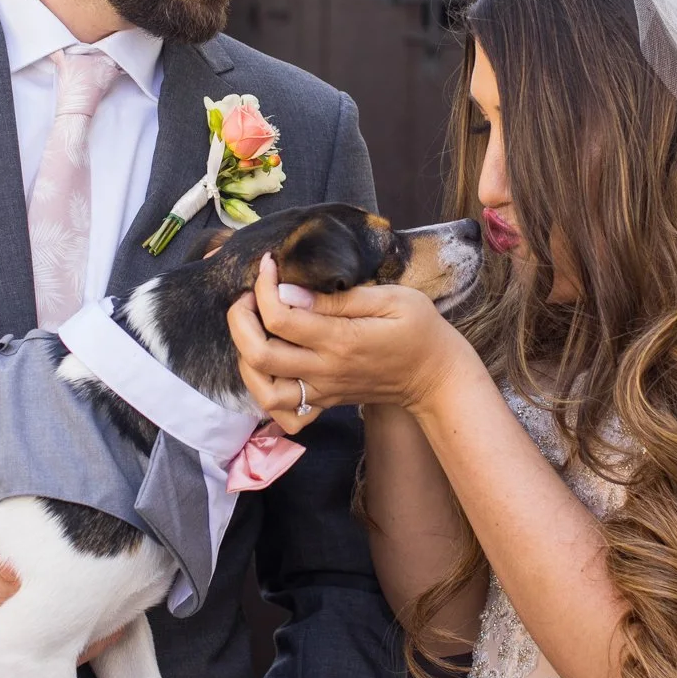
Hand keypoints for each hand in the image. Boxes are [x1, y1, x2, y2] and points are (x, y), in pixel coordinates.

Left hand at [227, 252, 464, 425]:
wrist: (436, 377)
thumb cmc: (420, 329)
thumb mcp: (392, 298)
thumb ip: (339, 298)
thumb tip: (290, 291)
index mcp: (342, 340)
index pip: (280, 318)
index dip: (264, 286)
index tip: (270, 264)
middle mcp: (326, 371)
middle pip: (259, 355)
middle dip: (240, 320)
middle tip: (249, 296)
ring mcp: (323, 391)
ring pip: (263, 391)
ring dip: (245, 357)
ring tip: (252, 329)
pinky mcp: (324, 402)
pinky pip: (283, 413)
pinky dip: (265, 393)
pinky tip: (267, 366)